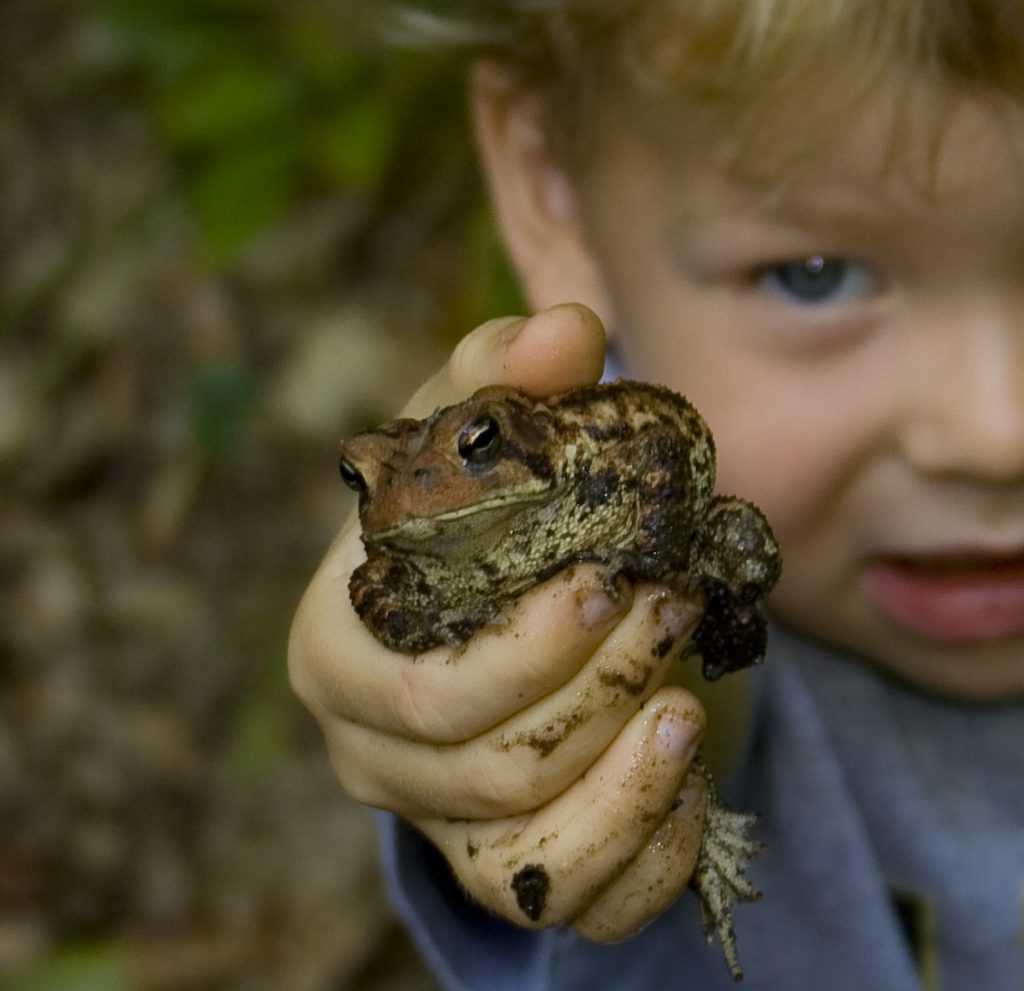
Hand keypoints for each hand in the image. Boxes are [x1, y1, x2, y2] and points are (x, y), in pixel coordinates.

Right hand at [288, 305, 711, 938]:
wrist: (484, 608)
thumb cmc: (469, 520)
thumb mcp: (476, 440)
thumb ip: (505, 378)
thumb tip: (569, 331)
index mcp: (338, 650)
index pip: (414, 692)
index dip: (515, 655)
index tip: (604, 583)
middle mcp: (371, 751)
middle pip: (485, 768)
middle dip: (593, 697)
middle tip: (670, 612)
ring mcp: (436, 820)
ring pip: (527, 853)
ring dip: (625, 786)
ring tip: (690, 706)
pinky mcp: (504, 866)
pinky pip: (572, 898)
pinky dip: (640, 854)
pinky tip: (687, 784)